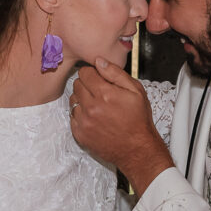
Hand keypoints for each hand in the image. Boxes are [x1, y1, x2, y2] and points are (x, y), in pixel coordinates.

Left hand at [71, 58, 173, 195]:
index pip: (85, 73)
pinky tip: (94, 118)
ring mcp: (84, 122)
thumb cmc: (138, 119)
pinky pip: (72, 116)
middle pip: (77, 85)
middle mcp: (91, 107)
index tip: (99, 78)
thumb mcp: (136, 91)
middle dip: (87, 85)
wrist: (137, 149)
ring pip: (73, 100)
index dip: (92, 73)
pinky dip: (81, 115)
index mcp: (105, 94)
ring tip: (97, 106)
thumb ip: (116, 73)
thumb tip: (98, 61)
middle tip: (100, 92)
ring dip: (82, 100)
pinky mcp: (80, 134)